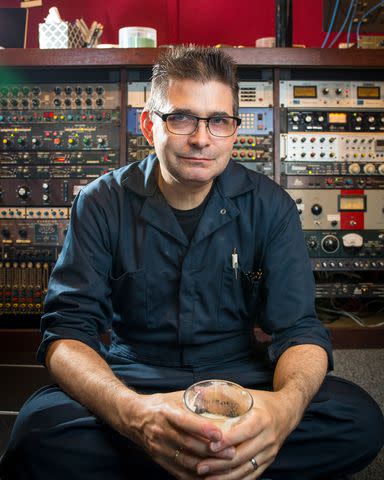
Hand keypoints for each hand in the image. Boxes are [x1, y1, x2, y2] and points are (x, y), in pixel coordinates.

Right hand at [120, 390, 236, 478]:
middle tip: (231, 452)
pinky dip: (195, 477)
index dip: (202, 429)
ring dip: (208, 466)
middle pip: (188, 445)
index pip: (184, 421)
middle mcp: (160, 431)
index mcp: (165, 412)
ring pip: (186, 461)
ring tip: (225, 465)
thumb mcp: (175, 397)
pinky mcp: (159, 460)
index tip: (219, 434)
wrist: (133, 417)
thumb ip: (195, 399)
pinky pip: (179, 473)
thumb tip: (220, 396)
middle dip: (212, 451)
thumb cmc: (159, 405)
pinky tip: (210, 476)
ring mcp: (159, 448)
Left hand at [195, 389, 293, 478]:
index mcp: (262, 419)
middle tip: (200, 466)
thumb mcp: (247, 394)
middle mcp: (267, 438)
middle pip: (243, 455)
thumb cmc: (263, 402)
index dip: (228, 440)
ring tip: (206, 478)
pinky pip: (252, 475)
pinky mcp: (268, 461)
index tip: (211, 446)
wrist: (287, 412)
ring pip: (246, 469)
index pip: (245, 432)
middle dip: (220, 463)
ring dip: (225, 476)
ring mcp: (269, 452)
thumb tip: (198, 391)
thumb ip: (224, 394)